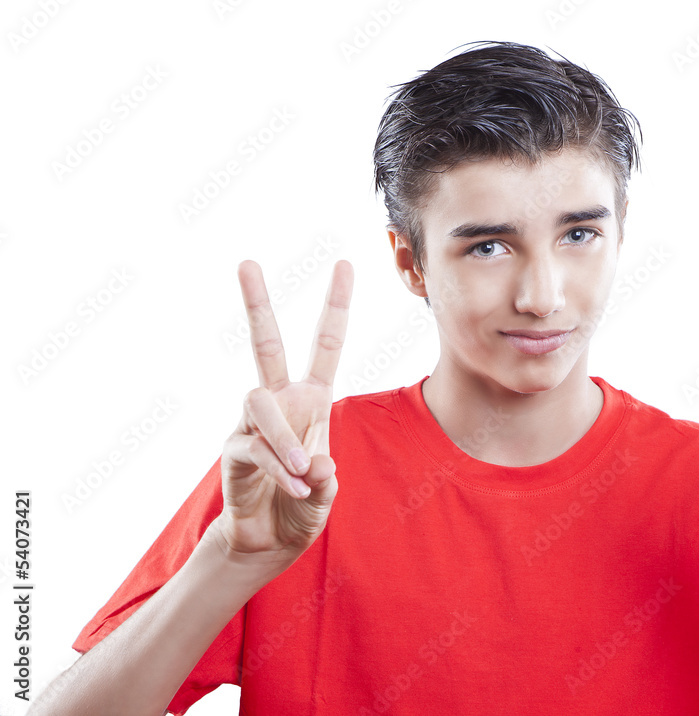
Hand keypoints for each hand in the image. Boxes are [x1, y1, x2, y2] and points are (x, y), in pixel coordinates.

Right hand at [215, 259, 352, 570]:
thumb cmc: (302, 507)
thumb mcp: (327, 493)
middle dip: (256, 304)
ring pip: (261, 405)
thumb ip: (327, 480)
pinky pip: (254, 447)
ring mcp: (253, 424)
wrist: (269, 542)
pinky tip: (296, 487)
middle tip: (246, 262)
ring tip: (304, 472)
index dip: (336, 306)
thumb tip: (318, 463)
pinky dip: (280, 469)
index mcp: (312, 400)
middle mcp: (281, 402)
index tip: (344, 264)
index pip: (325, 344)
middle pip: (265, 345)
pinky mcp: (234, 450)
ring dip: (284, 439)